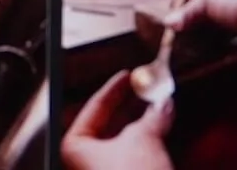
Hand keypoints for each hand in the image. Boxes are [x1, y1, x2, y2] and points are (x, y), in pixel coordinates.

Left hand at [59, 69, 173, 169]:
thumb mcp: (144, 140)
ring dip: (141, 125)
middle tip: (148, 89)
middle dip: (131, 107)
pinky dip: (145, 144)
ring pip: (121, 143)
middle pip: (107, 125)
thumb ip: (153, 117)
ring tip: (158, 106)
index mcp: (74, 147)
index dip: (114, 88)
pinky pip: (131, 158)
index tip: (128, 75)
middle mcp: (83, 162)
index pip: (93, 107)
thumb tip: (162, 103)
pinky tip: (160, 131)